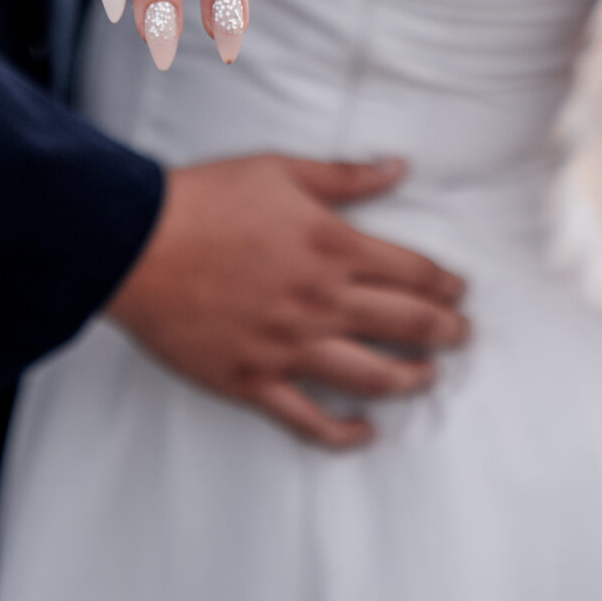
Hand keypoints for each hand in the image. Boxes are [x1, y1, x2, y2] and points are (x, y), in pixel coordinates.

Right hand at [104, 154, 469, 447]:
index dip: (444, 283)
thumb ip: (345, 176)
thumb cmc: (207, 199)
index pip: (412, 272)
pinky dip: (343, 433)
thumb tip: (398, 167)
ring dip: (411, 379)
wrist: (139, 244)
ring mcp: (291, 348)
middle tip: (462, 335)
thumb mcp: (280, 170)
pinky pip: (310, 420)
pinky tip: (364, 433)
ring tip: (428, 378)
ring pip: (372, 377)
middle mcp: (322, 302)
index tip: (459, 290)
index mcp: (333, 247)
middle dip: (445, 331)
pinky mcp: (255, 381)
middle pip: (406, 326)